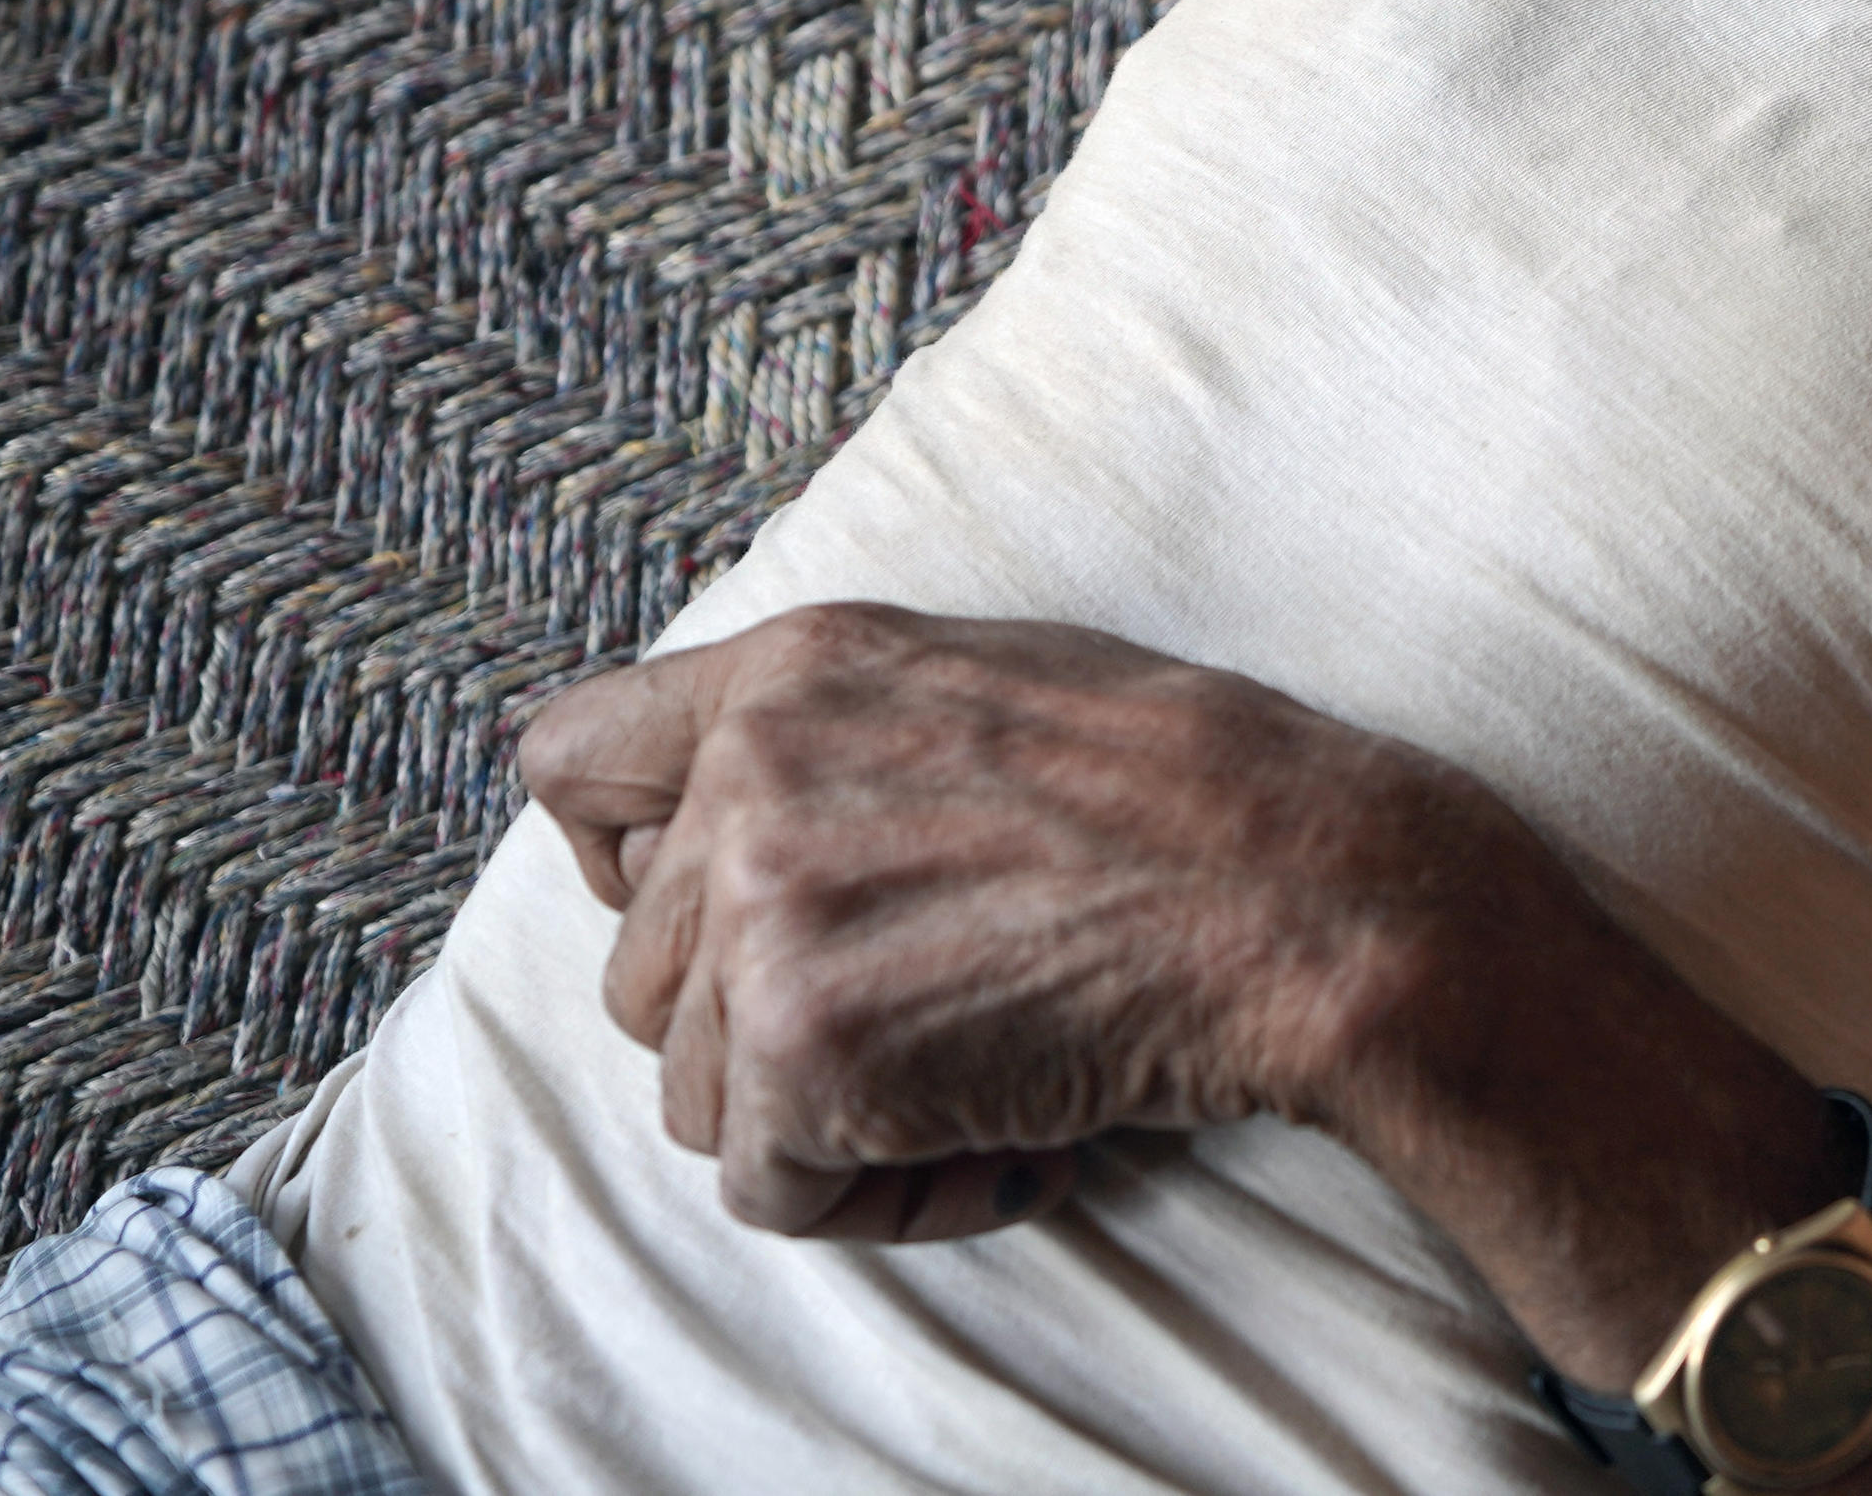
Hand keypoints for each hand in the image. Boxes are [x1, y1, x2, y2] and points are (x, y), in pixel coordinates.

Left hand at [516, 602, 1515, 1238]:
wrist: (1304, 893)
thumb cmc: (1191, 794)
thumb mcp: (992, 682)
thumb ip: (836, 735)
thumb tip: (734, 819)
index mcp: (792, 672)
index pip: (567, 762)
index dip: (625, 860)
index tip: (728, 912)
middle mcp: (749, 778)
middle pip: (639, 974)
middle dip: (768, 1026)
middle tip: (933, 1026)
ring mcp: (762, 913)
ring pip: (698, 1093)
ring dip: (830, 1122)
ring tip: (985, 1089)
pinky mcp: (801, 1050)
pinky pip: (769, 1187)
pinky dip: (881, 1199)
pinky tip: (1013, 1145)